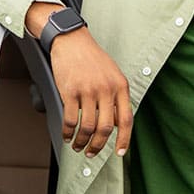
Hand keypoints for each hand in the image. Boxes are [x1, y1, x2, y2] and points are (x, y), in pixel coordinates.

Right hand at [28, 2, 132, 157]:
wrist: (72, 41)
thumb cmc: (92, 58)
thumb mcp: (112, 75)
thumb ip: (116, 98)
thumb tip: (114, 124)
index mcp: (120, 86)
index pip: (126, 120)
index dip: (124, 139)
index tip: (120, 152)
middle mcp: (106, 89)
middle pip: (105, 128)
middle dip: (98, 146)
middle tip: (92, 152)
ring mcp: (87, 90)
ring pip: (87, 127)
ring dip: (82, 141)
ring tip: (78, 146)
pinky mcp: (70, 91)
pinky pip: (70, 119)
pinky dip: (68, 132)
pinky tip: (67, 135)